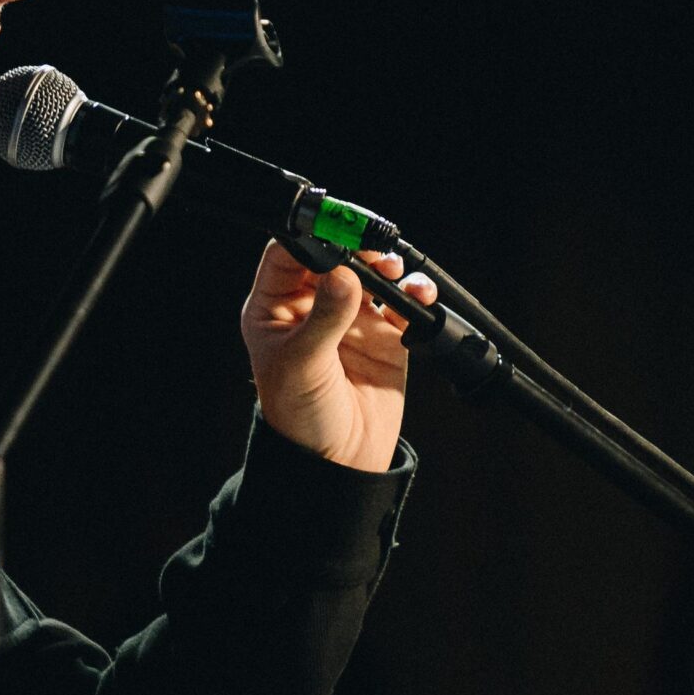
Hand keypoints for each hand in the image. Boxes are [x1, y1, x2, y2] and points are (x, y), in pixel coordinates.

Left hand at [239, 243, 437, 473]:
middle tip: (373, 247)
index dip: (310, 237)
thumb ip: (324, 318)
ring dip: (386, 265)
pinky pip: (402, 304)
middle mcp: (312, 308)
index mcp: (276, 309)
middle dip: (355, 245)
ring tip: (393, 271)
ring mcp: (350, 320)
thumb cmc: (301, 418)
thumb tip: (344, 272)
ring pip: (371, 274)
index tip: (334, 230)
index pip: (287, 256)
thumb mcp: (303, 366)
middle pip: (335, 256)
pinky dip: (413, 293)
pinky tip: (417, 295)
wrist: (338, 465)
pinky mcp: (385, 337)